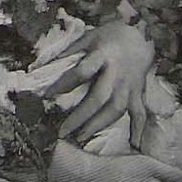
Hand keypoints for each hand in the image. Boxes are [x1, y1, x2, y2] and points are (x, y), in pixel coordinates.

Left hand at [44, 20, 154, 144]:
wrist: (141, 35)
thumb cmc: (110, 37)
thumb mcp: (88, 37)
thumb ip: (68, 51)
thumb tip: (40, 66)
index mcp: (102, 55)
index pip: (82, 72)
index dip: (65, 84)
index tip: (47, 96)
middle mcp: (117, 72)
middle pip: (99, 97)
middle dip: (81, 116)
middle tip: (63, 131)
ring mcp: (130, 84)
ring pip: (116, 108)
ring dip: (99, 125)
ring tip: (80, 138)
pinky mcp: (139, 92)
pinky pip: (140, 113)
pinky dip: (138, 129)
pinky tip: (134, 145)